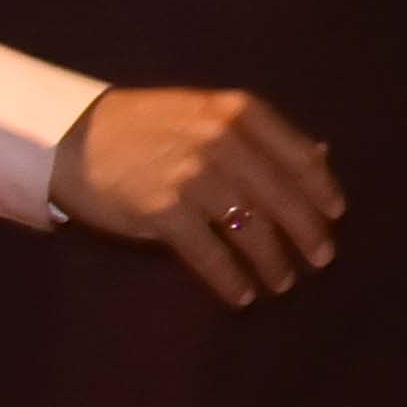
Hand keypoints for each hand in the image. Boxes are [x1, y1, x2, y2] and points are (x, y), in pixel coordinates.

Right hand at [49, 87, 343, 306]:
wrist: (71, 137)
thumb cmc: (145, 126)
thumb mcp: (206, 114)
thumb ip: (260, 136)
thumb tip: (321, 157)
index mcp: (239, 112)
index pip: (298, 156)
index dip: (321, 189)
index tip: (336, 214)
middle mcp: (223, 141)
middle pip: (282, 196)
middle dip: (307, 232)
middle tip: (322, 259)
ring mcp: (194, 176)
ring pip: (251, 228)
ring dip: (272, 261)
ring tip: (283, 282)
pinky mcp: (164, 211)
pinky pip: (210, 254)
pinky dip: (230, 278)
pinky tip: (242, 294)